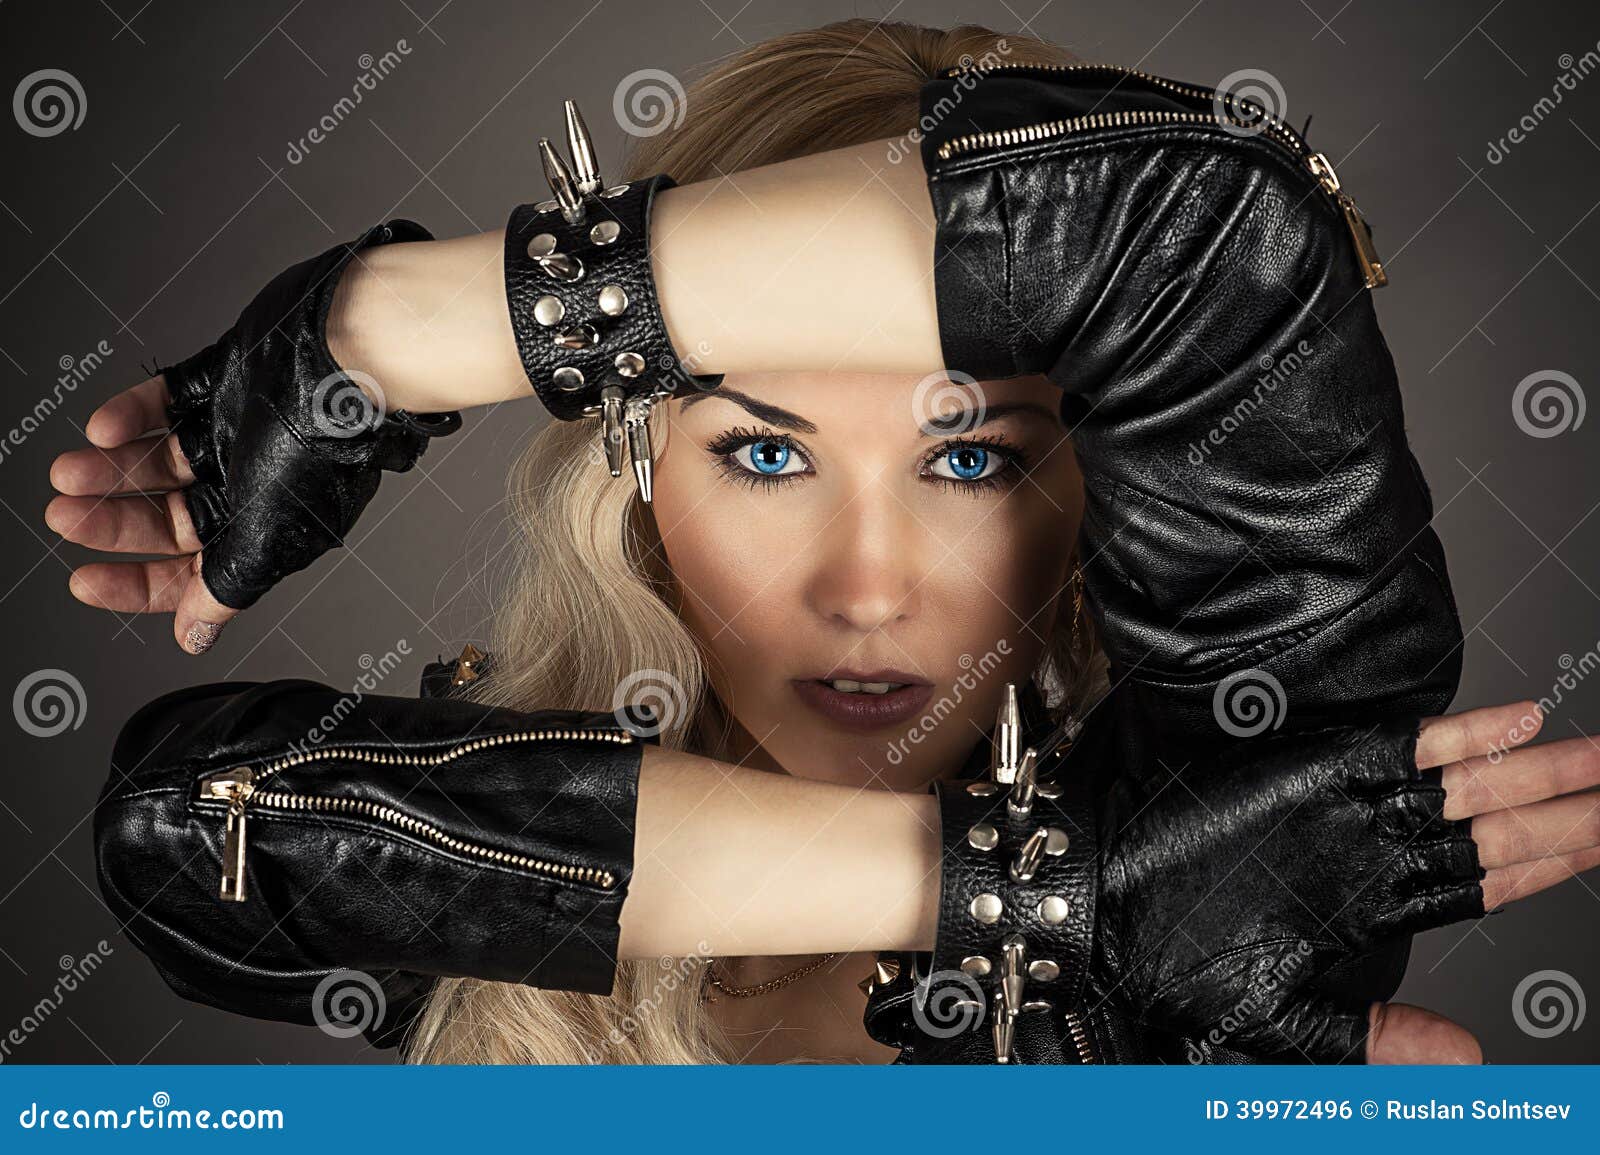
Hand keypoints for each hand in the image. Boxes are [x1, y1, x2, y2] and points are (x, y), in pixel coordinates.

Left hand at [45, 221, 459, 652]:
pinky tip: (107, 428)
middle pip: (165, 515)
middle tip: (66, 514)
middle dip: (112, 520)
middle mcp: (250, 486)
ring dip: (109, 468)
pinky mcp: (220, 382)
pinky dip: (129, 415)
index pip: (191, 572)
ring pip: (154, 459)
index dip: (136, 583)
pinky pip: (162, 401)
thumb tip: (195, 635)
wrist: (345, 362)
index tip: (84, 580)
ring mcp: (232, 433)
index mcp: (265, 531)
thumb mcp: (268, 537)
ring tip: (72, 470)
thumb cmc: (324, 450)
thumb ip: (225, 586)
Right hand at [1087, 698, 1599, 1062]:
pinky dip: (1462, 739)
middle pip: (1500, 830)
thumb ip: (1375, 1042)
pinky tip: (1520, 724)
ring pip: (1469, 789)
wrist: (1104, 906)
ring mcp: (1352, 809)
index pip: (1491, 882)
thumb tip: (1473, 1063)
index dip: (1556, 863)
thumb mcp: (1284, 1028)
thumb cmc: (1177, 969)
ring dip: (1541, 773)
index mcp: (1376, 907)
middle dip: (1574, 812)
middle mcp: (1375, 852)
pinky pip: (1403, 753)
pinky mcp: (1315, 774)